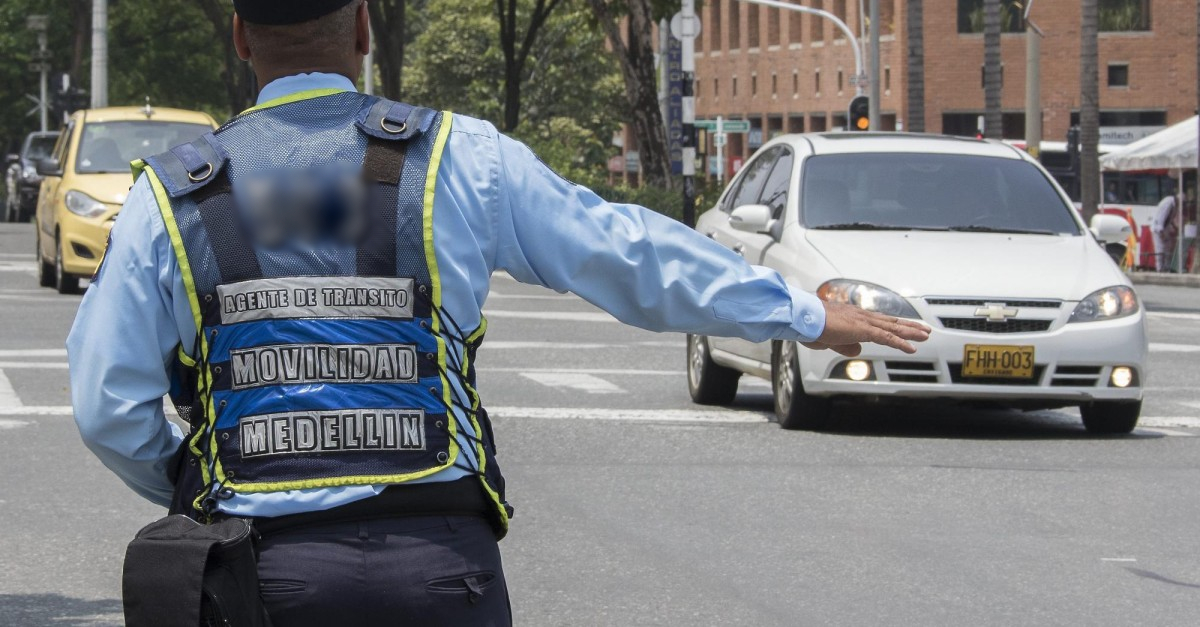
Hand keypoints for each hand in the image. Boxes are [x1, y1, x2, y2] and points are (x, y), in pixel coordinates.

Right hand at [801, 301, 930, 356]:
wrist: (805, 319)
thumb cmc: (812, 327)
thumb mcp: (831, 341)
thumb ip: (845, 345)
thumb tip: (857, 349)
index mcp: (854, 317)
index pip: (879, 322)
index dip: (894, 325)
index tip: (905, 328)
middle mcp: (862, 316)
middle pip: (891, 322)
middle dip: (908, 326)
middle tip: (924, 329)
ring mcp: (864, 322)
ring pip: (893, 328)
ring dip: (910, 332)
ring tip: (925, 335)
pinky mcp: (863, 329)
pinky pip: (887, 338)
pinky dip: (900, 343)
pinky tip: (911, 348)